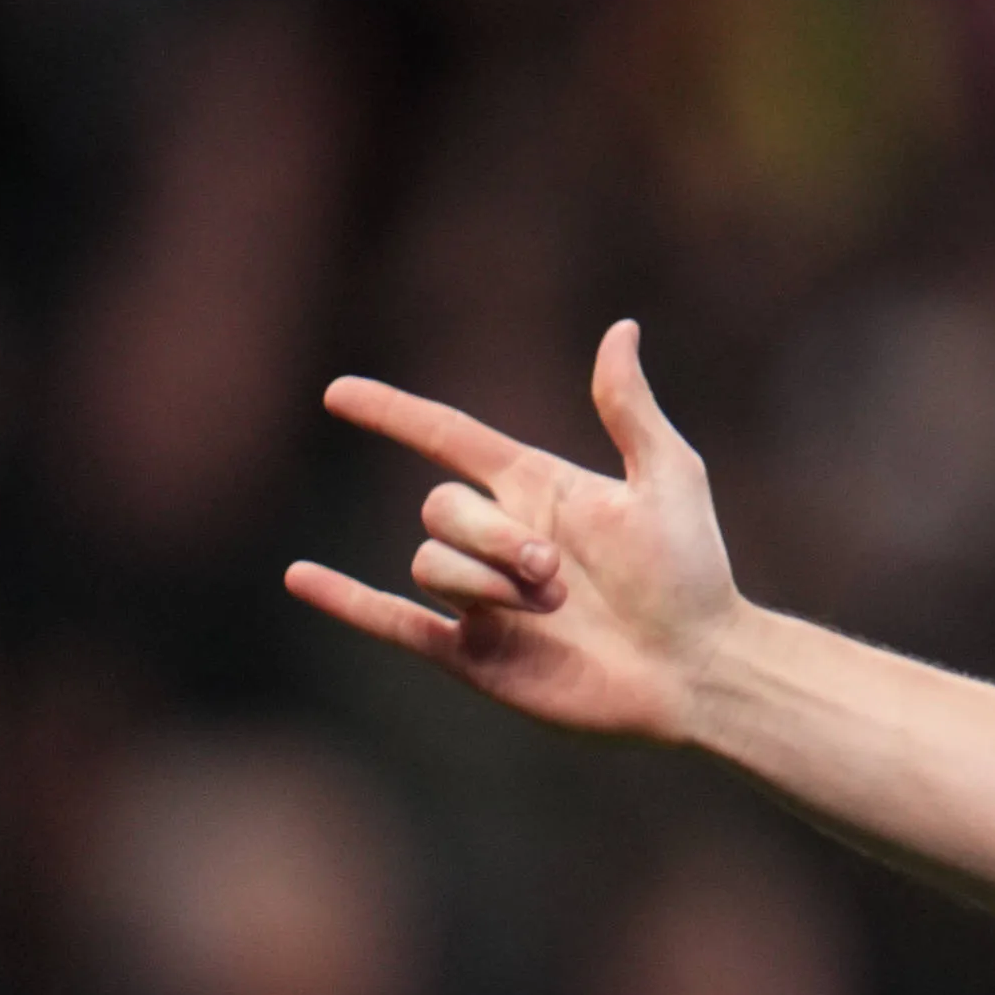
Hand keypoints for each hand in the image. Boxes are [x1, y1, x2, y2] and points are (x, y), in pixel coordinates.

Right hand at [285, 321, 749, 745]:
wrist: (695, 666)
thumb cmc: (694, 571)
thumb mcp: (667, 477)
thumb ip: (629, 408)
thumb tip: (621, 328)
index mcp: (539, 488)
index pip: (447, 438)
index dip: (393, 413)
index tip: (338, 393)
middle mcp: (501, 538)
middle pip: (439, 509)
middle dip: (490, 536)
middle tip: (557, 573)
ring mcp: (481, 598)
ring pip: (429, 565)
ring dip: (484, 583)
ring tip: (554, 607)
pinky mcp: (473, 653)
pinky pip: (390, 621)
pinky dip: (344, 601)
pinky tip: (299, 578)